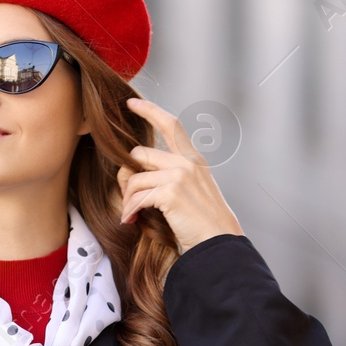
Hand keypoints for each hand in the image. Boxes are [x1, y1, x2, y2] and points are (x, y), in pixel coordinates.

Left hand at [118, 96, 244, 252]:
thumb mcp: (191, 190)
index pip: (170, 124)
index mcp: (193, 158)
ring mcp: (179, 175)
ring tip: (130, 214)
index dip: (149, 110)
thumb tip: (133, 172)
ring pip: (134, 178)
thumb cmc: (202, 222)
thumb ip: (170, 175)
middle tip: (127, 198)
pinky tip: (131, 220)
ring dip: (127, 198)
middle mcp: (187, 162)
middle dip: (127, 177)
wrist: (218, 242)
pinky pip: (136, 197)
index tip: (130, 103)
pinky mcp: (170, 192)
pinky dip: (129, 210)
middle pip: (139, 154)